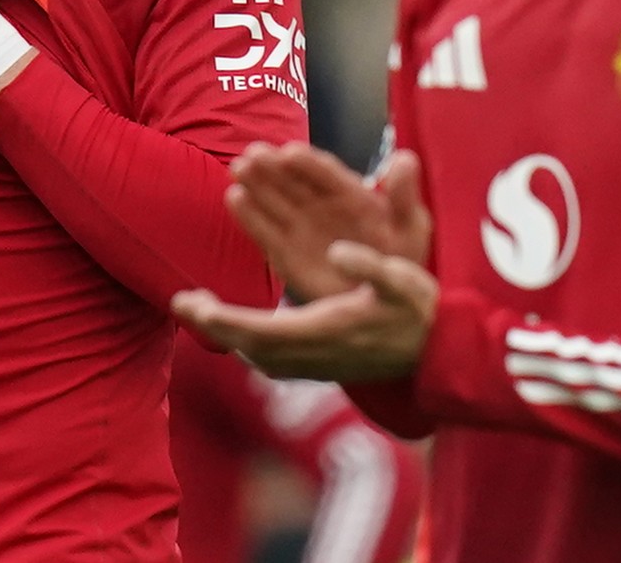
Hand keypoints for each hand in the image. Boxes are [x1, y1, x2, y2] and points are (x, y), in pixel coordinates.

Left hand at [172, 240, 437, 381]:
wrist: (440, 357)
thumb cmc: (421, 312)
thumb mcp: (404, 281)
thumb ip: (372, 266)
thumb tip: (338, 250)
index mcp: (327, 330)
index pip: (261, 330)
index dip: (223, 319)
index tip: (191, 304)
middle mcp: (316, 355)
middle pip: (251, 346)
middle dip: (214, 325)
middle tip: (181, 302)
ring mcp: (318, 367)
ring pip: (259, 358)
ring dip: (228, 335)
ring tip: (201, 311)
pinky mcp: (322, 370)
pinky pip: (273, 362)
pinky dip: (249, 344)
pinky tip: (241, 330)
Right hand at [229, 144, 430, 300]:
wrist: (382, 303)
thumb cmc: (400, 260)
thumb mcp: (410, 228)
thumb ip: (403, 197)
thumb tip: (406, 158)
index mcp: (350, 194)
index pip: (325, 173)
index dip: (308, 162)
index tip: (290, 152)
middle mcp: (320, 204)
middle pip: (292, 181)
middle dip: (272, 167)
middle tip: (252, 155)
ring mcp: (300, 226)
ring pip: (274, 201)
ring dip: (255, 185)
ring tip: (237, 170)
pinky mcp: (285, 252)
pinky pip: (264, 231)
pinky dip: (249, 216)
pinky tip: (234, 198)